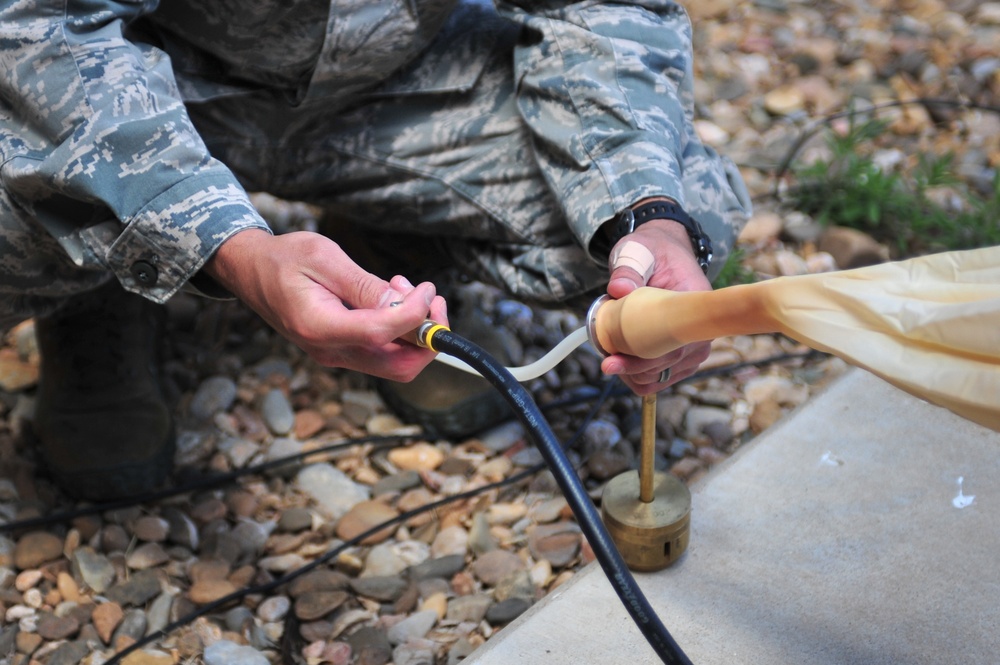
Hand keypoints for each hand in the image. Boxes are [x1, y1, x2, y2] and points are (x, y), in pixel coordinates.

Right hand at [204, 229, 447, 380]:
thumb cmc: (283, 259)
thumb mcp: (326, 259)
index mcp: (320, 328)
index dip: (415, 316)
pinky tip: (391, 298)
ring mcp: (336, 355)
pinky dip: (400, 331)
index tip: (428, 290)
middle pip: (399, 367)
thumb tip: (404, 306)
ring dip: (415, 332)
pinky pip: (383, 352)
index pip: (382, 335)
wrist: (251, 270)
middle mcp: (330, 351)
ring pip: (396, 363)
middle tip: (431, 298)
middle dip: (428, 337)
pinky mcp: (342, 350)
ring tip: (406, 290)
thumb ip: (364, 286)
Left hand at [601, 211, 711, 394]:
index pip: (671, 345)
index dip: (640, 360)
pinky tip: (623, 362)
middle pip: (665, 365)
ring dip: (634, 373)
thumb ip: (628, 269)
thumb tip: (618, 289)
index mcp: (694, 303)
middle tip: (605, 360)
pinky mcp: (684, 354)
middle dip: (630, 368)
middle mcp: (701, 329)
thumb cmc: (651, 252)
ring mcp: (694, 345)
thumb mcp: (637, 251)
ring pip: (662, 376)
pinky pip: (662, 377)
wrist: (664, 253)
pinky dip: (640, 375)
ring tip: (613, 357)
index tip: (610, 362)